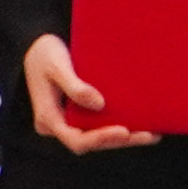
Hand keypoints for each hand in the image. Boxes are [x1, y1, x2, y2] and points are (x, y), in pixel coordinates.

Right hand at [21, 34, 156, 153]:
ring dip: (124, 137)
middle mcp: (58, 126)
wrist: (35, 46)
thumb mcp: (57, 66)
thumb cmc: (44, 54)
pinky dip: (119, 125)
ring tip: (152, 134)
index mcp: (48, 119)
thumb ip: (75, 87)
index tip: (123, 131)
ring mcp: (68, 121)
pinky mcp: (78, 114)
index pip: (76, 140)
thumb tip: (99, 105)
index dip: (101, 138)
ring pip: (97, 136)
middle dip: (119, 140)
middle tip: (148, 135)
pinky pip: (98, 125)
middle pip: (91, 142)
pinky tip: (141, 124)